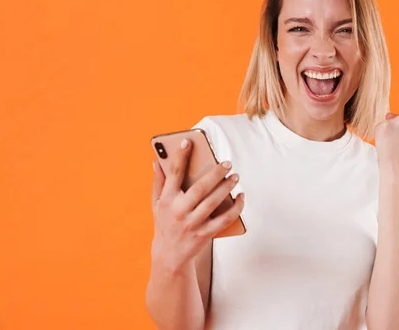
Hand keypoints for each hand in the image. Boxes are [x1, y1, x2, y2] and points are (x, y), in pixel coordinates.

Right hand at [150, 139, 244, 271]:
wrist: (168, 256)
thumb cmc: (164, 223)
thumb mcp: (156, 203)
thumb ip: (159, 182)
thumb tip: (156, 160)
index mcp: (167, 199)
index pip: (174, 173)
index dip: (180, 156)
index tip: (189, 142)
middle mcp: (179, 210)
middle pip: (200, 188)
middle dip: (215, 173)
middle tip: (227, 162)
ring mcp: (192, 223)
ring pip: (213, 202)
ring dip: (227, 187)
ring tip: (236, 176)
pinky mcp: (204, 234)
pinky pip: (224, 219)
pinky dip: (236, 208)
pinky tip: (241, 197)